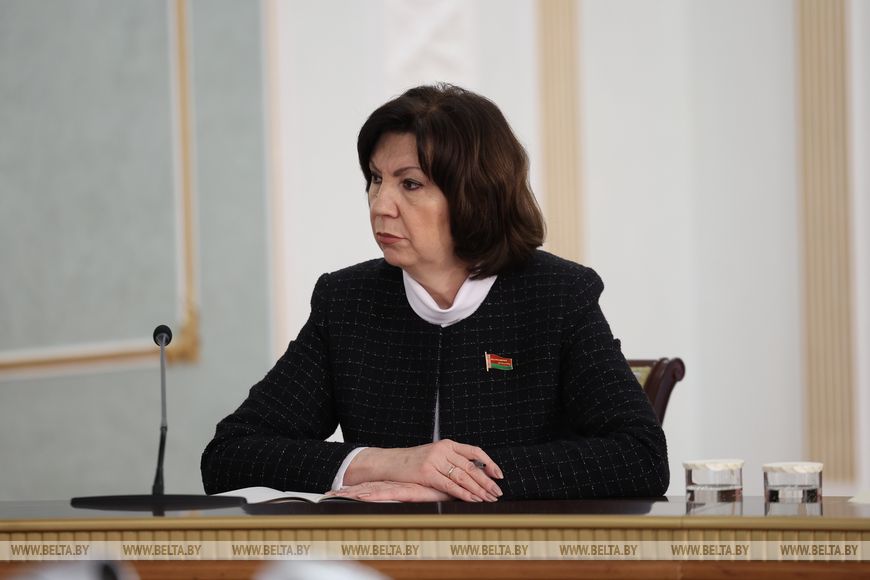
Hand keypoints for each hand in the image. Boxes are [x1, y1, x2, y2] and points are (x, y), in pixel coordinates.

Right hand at [343, 439, 503, 501]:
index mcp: (447, 444)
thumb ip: (452, 461)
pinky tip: (473, 499)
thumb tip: (476, 474)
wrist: (390, 462)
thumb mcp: (435, 455)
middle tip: (497, 492)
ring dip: (478, 489)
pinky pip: (450, 485)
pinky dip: (463, 494)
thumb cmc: (413, 462)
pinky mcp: (427, 473)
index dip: (489, 463)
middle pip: (471, 466)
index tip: (499, 475)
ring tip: (488, 498)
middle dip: (487, 481)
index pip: (474, 451)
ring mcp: (435, 460)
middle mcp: (443, 450)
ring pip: (463, 476)